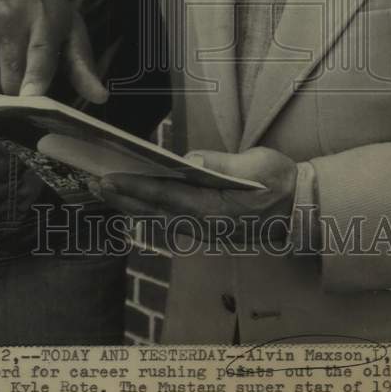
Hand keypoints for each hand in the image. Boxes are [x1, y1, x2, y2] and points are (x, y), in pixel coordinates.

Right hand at [0, 0, 107, 102]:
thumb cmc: (35, 4)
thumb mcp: (66, 24)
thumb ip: (82, 63)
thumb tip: (100, 98)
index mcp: (45, 16)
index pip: (40, 52)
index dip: (36, 78)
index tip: (31, 96)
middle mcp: (10, 18)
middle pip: (12, 77)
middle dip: (19, 92)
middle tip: (25, 85)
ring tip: (6, 64)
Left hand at [100, 147, 297, 242]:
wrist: (300, 212)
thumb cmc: (280, 182)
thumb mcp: (259, 164)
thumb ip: (224, 163)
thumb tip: (192, 158)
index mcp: (216, 210)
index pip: (167, 197)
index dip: (135, 188)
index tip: (109, 178)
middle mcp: (205, 226)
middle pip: (153, 211)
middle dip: (121, 197)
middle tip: (91, 182)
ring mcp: (204, 232)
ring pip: (157, 218)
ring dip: (129, 204)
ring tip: (102, 189)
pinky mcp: (205, 232)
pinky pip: (167, 222)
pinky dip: (145, 210)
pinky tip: (130, 201)